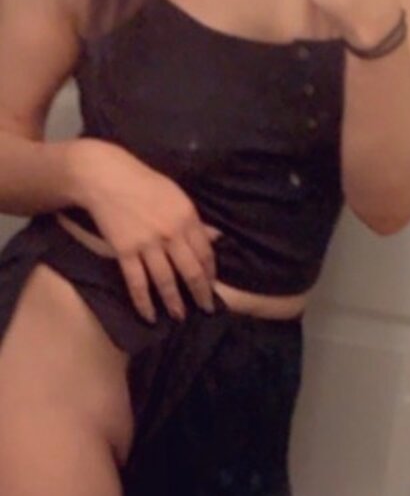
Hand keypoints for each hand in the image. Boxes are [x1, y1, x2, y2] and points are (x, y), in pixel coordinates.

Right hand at [71, 140, 219, 322]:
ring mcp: (148, 244)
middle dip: (200, 294)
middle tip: (205, 310)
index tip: (212, 287)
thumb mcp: (176, 196)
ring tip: (179, 317)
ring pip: (166, 281)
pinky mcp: (125, 252)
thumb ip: (195, 221)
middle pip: (190, 271)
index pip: (205, 253)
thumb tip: (217, 238)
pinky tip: (149, 315)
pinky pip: (137, 283)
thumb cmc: (144, 184)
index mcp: (187, 217)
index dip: (211, 273)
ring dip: (174, 303)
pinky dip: (144, 303)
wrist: (107, 178)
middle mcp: (171, 233)